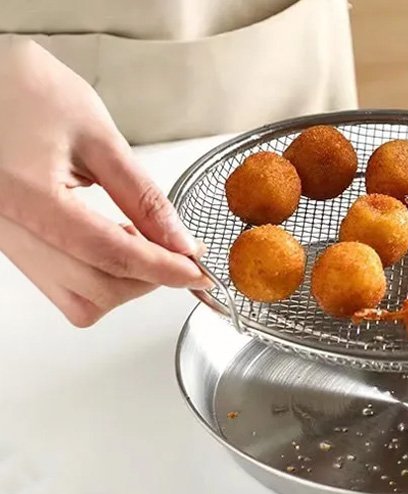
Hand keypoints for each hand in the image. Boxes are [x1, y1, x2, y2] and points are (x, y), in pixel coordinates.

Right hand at [0, 39, 209, 326]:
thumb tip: (179, 241)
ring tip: (141, 242)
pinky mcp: (11, 243)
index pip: (108, 254)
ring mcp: (6, 241)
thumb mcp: (95, 133)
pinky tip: (113, 243)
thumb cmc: (20, 87)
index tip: (196, 272)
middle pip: (94, 290)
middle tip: (176, 254)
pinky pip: (60, 285)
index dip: (161, 268)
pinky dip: (97, 278)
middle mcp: (7, 228)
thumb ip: (142, 194)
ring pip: (77, 300)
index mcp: (25, 195)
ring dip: (121, 284)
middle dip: (145, 280)